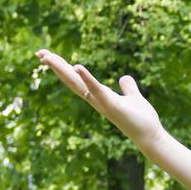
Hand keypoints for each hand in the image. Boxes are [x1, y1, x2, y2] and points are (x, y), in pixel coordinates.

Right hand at [36, 49, 166, 148]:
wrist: (151, 136)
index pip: (76, 79)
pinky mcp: (112, 106)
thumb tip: (124, 77)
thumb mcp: (134, 97)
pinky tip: (78, 66)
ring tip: (48, 57)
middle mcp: (96, 100)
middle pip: (71, 80)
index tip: (47, 56)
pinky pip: (97, 90)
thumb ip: (128, 87)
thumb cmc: (141, 120)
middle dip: (55, 66)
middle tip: (39, 53)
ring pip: (78, 85)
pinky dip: (87, 78)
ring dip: (62, 70)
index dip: (63, 68)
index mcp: (99, 96)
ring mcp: (102, 103)